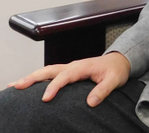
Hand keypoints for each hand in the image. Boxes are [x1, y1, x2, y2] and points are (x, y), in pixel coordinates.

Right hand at [7, 52, 130, 106]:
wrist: (119, 61)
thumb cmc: (116, 70)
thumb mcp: (114, 80)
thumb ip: (103, 90)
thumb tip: (90, 102)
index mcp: (82, 67)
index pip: (65, 76)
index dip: (54, 86)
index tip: (45, 99)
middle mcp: (73, 66)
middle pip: (50, 70)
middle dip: (33, 77)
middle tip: (17, 86)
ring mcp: (70, 68)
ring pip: (48, 71)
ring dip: (32, 77)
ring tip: (15, 85)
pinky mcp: (69, 73)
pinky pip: (51, 75)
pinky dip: (38, 79)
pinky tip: (28, 86)